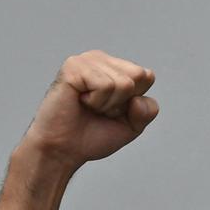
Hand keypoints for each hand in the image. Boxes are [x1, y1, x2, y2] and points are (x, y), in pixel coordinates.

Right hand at [19, 52, 159, 173]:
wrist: (61, 151)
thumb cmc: (90, 137)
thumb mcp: (131, 126)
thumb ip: (147, 111)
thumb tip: (137, 98)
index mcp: (113, 67)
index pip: (146, 76)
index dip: (133, 101)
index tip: (110, 112)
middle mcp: (99, 59)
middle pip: (139, 76)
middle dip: (122, 102)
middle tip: (98, 110)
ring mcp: (85, 61)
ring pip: (123, 83)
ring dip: (106, 104)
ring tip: (87, 107)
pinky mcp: (73, 68)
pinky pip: (105, 85)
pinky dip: (96, 102)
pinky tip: (79, 102)